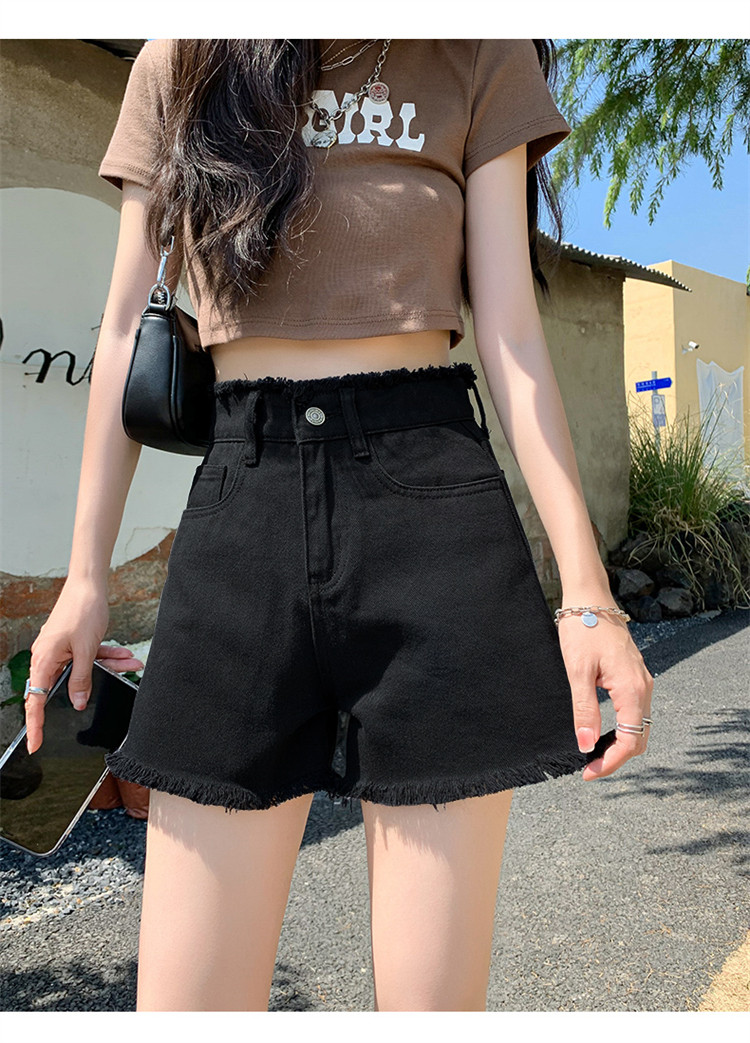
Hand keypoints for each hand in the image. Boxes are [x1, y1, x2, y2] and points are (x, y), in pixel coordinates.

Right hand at [25, 578, 142, 754]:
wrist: (90, 584)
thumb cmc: (83, 612)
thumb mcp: (86, 650)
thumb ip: (81, 679)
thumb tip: (76, 703)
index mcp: (44, 660)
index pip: (36, 700)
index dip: (35, 725)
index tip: (35, 744)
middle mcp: (48, 656)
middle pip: (64, 684)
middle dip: (88, 689)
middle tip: (99, 700)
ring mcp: (61, 649)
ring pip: (82, 670)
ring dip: (106, 668)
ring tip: (130, 666)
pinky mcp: (72, 643)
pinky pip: (88, 657)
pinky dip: (106, 658)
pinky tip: (126, 657)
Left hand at [557, 610, 653, 780]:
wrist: (590, 599)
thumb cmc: (582, 630)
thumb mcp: (577, 672)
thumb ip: (584, 710)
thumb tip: (585, 745)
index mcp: (632, 689)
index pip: (629, 741)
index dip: (611, 762)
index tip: (588, 773)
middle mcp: (643, 687)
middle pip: (638, 737)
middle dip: (616, 758)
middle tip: (589, 768)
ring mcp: (641, 681)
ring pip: (638, 726)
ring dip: (620, 744)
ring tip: (593, 753)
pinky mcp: (634, 675)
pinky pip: (635, 711)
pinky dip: (622, 728)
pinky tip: (602, 731)